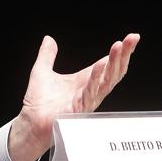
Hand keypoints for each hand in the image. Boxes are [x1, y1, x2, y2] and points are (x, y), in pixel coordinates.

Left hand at [7, 33, 139, 160]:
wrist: (30, 122)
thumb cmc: (38, 103)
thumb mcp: (42, 71)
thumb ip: (47, 55)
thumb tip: (48, 38)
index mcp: (85, 80)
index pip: (108, 64)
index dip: (121, 52)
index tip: (132, 38)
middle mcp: (90, 90)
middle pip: (113, 71)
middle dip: (124, 55)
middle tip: (132, 38)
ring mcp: (87, 100)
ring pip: (107, 81)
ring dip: (113, 64)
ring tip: (118, 47)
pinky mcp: (79, 109)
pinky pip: (91, 93)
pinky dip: (96, 79)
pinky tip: (100, 65)